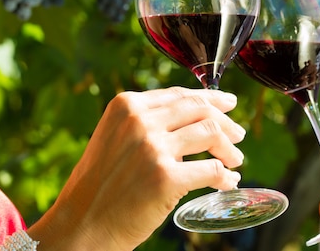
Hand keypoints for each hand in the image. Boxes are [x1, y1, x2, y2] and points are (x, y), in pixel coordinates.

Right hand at [28, 86, 245, 250]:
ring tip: (235, 161)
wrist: (81, 225)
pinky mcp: (166, 177)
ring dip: (229, 148)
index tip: (227, 103)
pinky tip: (227, 183)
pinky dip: (224, 176)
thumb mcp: (116, 139)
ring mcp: (153, 148)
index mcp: (126, 106)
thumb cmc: (100, 186)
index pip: (180, 94)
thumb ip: (147, 124)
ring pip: (211, 133)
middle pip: (199, 109)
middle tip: (238, 134)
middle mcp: (139, 121)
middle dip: (225, 120)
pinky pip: (211, 169)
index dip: (210, 98)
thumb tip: (194, 119)